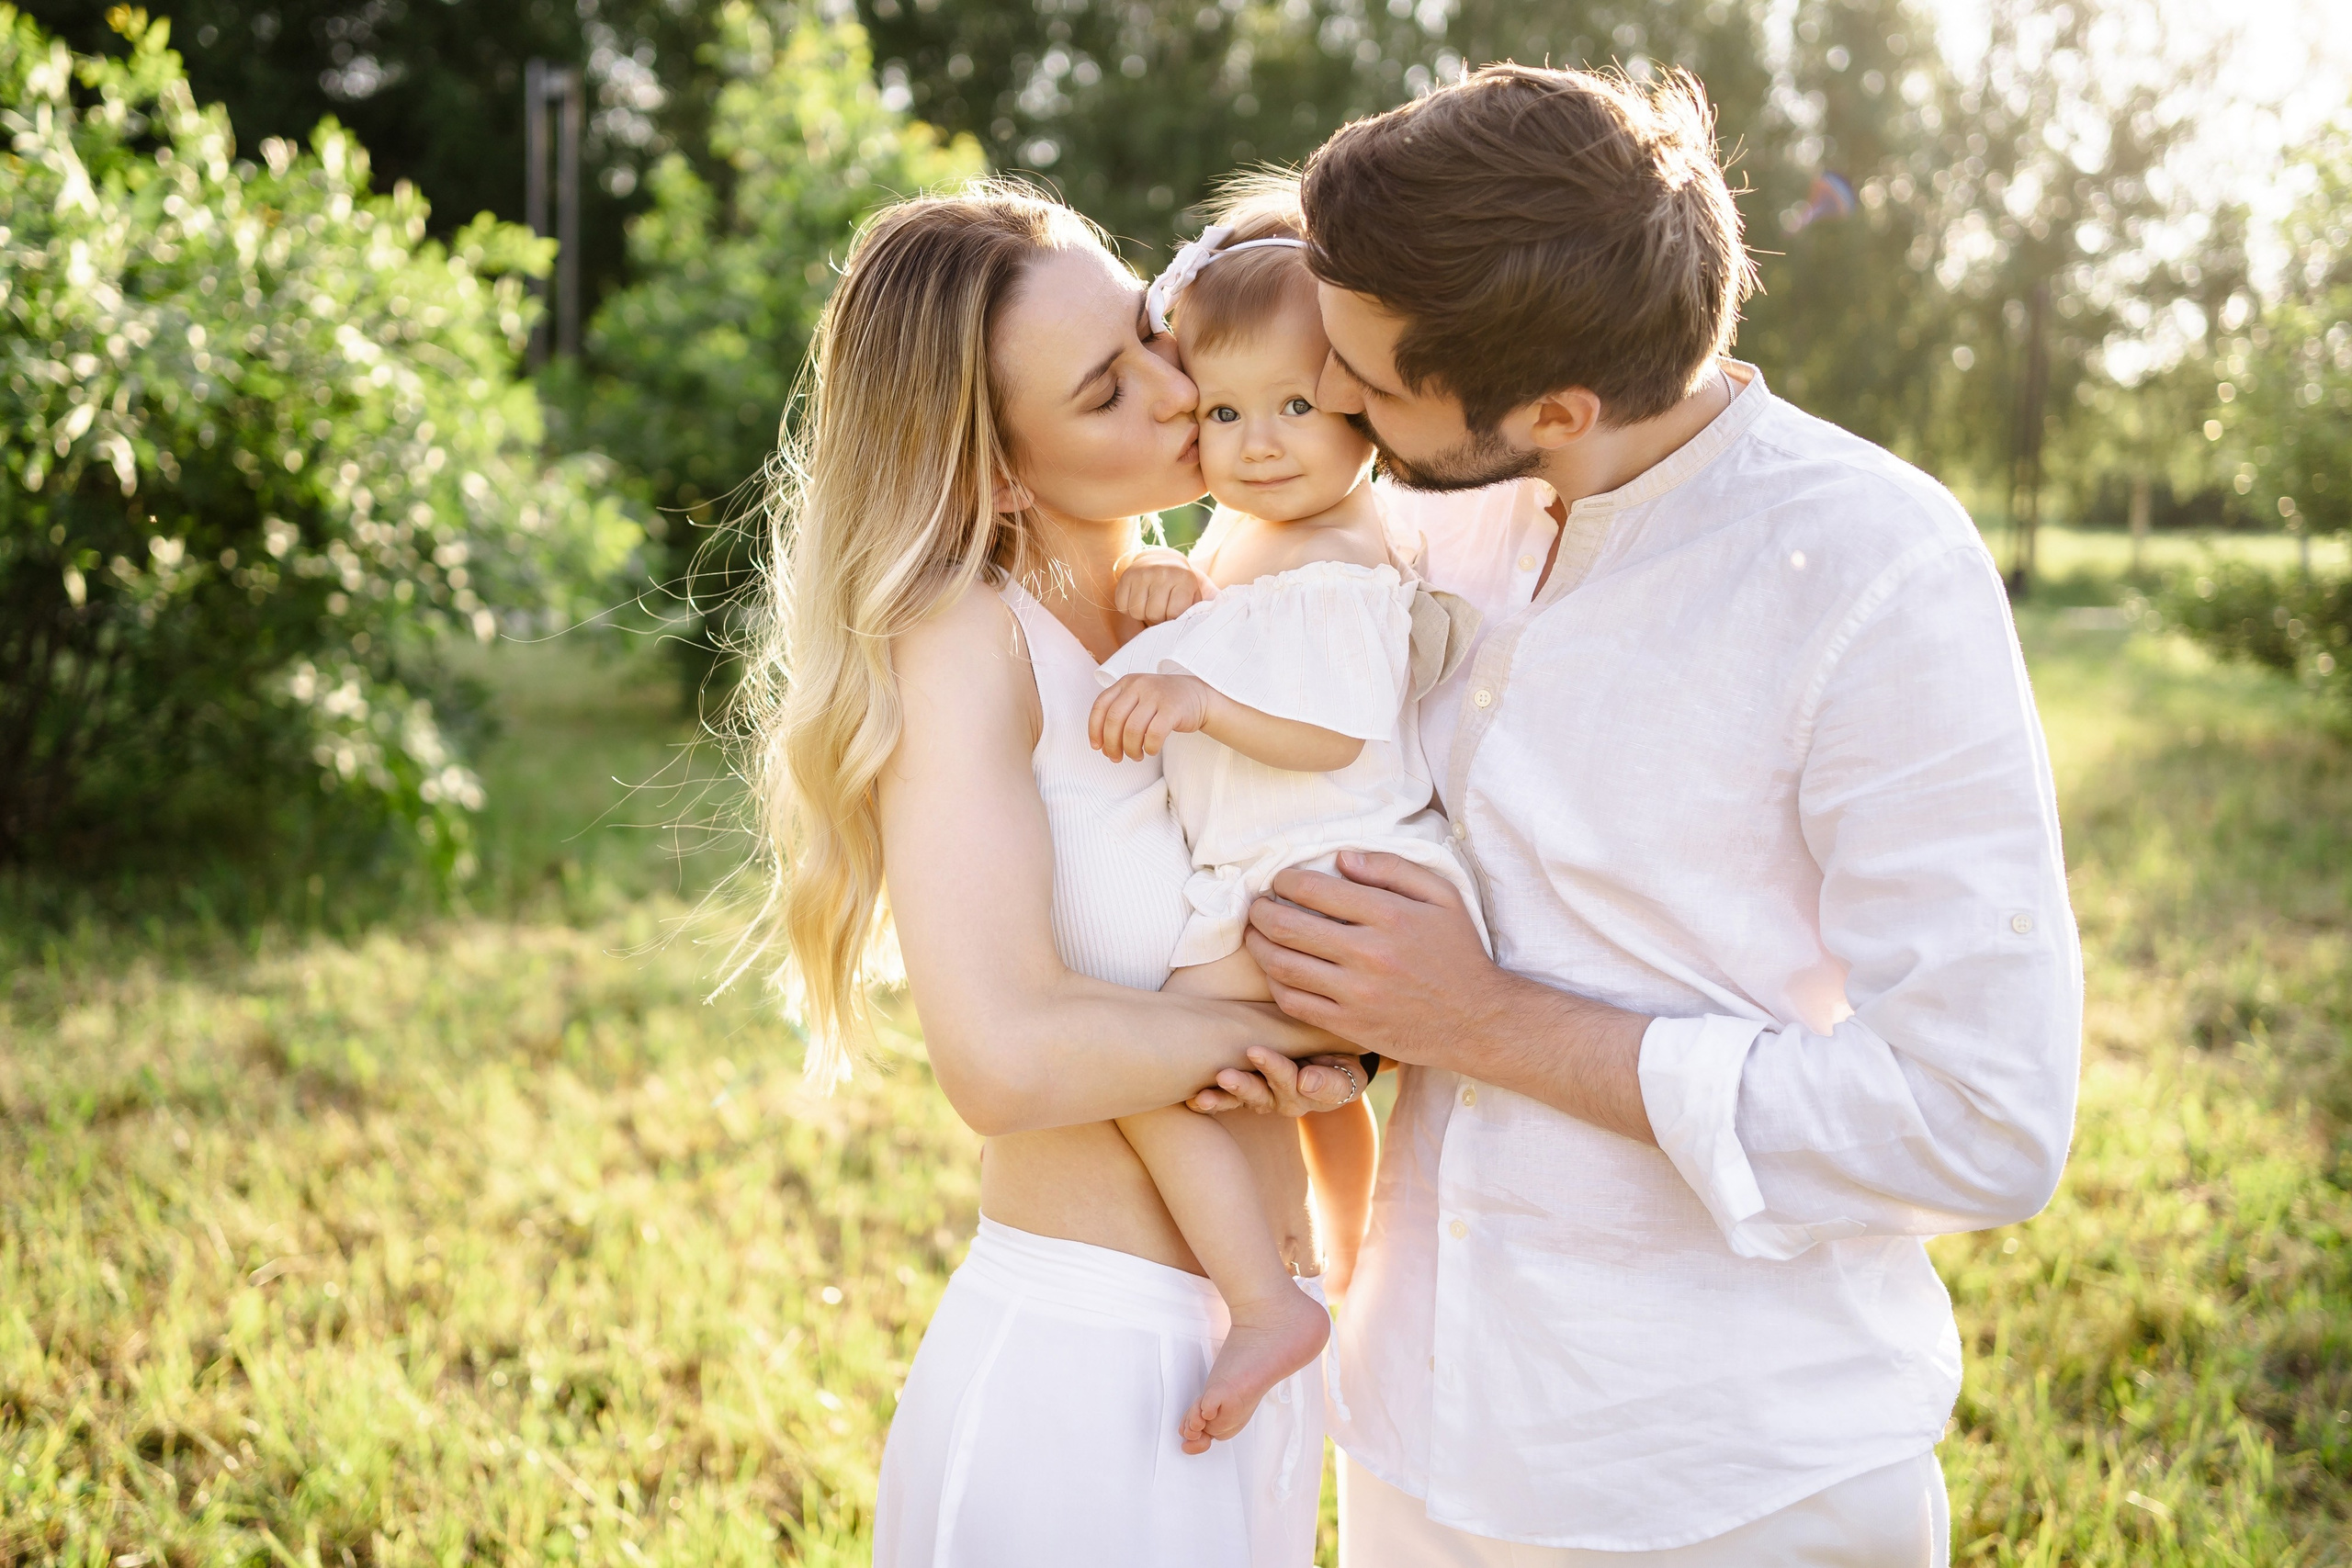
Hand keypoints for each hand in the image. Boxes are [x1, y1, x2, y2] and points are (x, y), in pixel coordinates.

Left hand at [1088, 672, 1216, 760]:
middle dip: (1111, 744)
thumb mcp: (1137, 699)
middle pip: (1114, 720)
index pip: (1101, 706)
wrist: (1197, 695)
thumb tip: (1102, 746)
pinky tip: (1151, 750)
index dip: (1095, 730)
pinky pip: (1154, 734)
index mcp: (1126, 683)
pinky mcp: (1173, 708)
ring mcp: (1156, 695)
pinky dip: (1149, 747)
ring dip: (1130, 749)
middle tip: (1116, 758)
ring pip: (1132, 729)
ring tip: (1136, 756)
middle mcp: (1139, 685)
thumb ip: (1120, 714)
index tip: (1098, 747)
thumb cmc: (1162, 703)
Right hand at [1113, 547, 1216, 624]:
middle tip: (1162, 608)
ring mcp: (1142, 573)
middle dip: (1157, 617)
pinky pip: (1123, 606)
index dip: (1172, 618)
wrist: (1161, 561)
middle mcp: (1163, 573)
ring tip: (1152, 603)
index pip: (1173, 614)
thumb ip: (1210, 608)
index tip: (1175, 610)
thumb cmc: (1182, 586)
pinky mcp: (1126, 576)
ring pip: (1137, 612)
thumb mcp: (1199, 593)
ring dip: (1143, 613)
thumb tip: (1227, 622)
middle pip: (1154, 615)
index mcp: (1184, 579)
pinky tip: (1139, 598)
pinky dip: (1129, 607)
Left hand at [1185, 1048, 1362, 1115]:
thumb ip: (1332, 1081)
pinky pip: (1227, 1099)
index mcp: (1309, 1094)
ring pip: (1241, 1100)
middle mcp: (1282, 1100)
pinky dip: (1210, 1100)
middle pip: (1261, 1094)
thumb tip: (1307, 1081)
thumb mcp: (1349, 1073)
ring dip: (1221, 1097)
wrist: (1332, 1061)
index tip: (1258, 1055)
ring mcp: (1263, 1097)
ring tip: (1201, 1097)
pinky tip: (1192, 1101)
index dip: (1277, 1070)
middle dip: (1243, 1086)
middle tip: (1225, 1076)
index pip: (1292, 1081)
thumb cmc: (1342, 1064)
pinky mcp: (1246, 1091)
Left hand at [1242, 850, 1504, 1067]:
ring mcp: (1357, 994)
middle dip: (1261, 911)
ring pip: (1284, 965)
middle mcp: (1369, 954)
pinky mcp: (1351, 1026)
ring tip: (1255, 934)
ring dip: (1259, 946)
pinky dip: (1276, 983)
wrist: (1478, 1020)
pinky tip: (1275, 970)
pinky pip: (1295, 1003)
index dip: (1286, 881)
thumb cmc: (1459, 952)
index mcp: (1390, 916)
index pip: (1316, 890)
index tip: (1280, 881)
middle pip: (1289, 926)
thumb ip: (1392, 868)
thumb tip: (1341, 859)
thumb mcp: (1442, 896)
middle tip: (1256, 905)